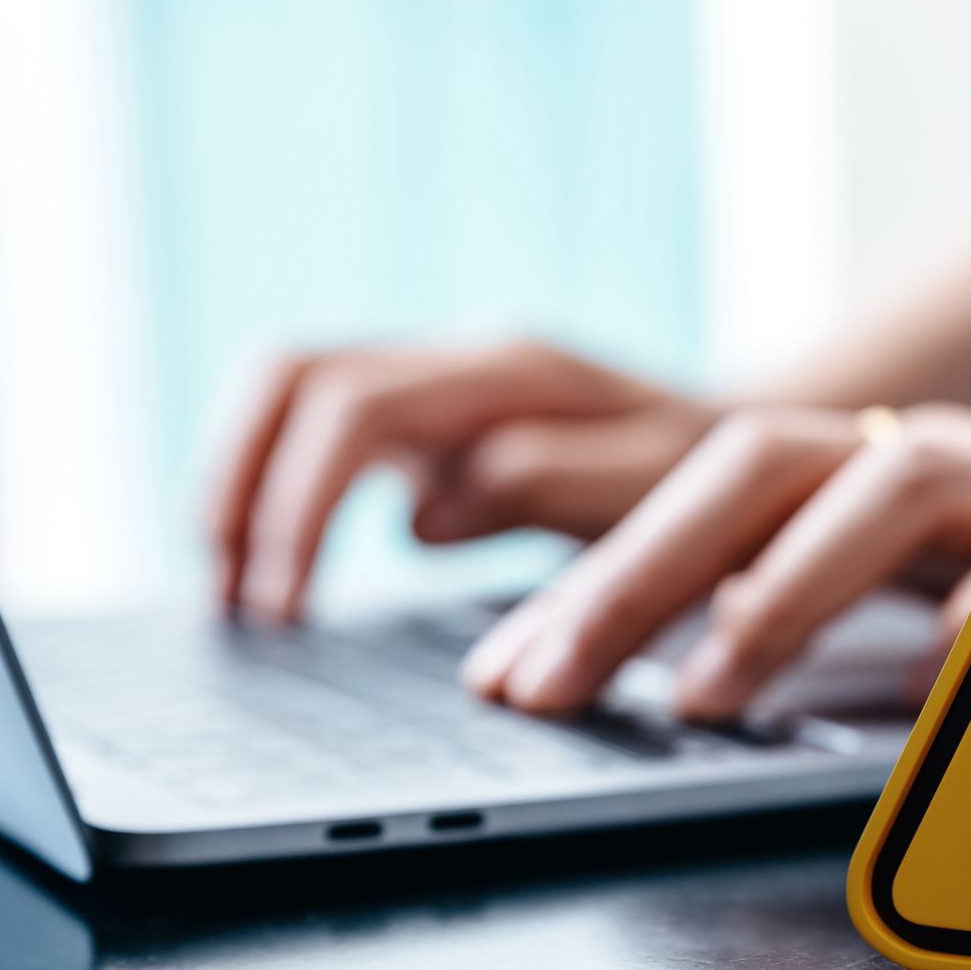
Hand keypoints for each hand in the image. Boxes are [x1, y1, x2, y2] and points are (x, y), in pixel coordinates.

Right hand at [208, 338, 714, 619]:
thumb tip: (421, 514)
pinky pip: (316, 432)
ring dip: (239, 485)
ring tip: (226, 594)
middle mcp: (458, 358)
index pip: (353, 407)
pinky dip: (274, 494)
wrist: (744, 446)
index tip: (282, 611)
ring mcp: (437, 381)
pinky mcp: (427, 419)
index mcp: (510, 370)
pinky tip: (267, 575)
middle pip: (291, 376)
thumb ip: (552, 485)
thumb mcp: (661, 490)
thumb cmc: (711, 480)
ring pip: (287, 392)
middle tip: (230, 605)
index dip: (299, 506)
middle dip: (239, 485)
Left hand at [461, 403, 970, 717]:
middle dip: (633, 576)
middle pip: (753, 468)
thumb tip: (693, 682)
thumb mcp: (922, 608)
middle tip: (549, 683)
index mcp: (861, 477)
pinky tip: (929, 665)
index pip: (697, 502)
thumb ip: (825, 629)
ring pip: (881, 489)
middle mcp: (927, 457)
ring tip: (704, 695)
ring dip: (779, 592)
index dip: (592, 580)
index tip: (509, 671)